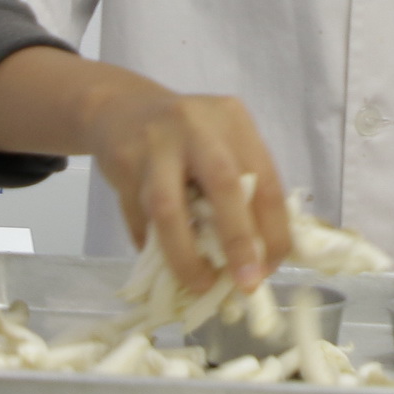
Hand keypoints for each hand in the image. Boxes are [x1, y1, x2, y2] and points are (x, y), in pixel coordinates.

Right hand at [82, 77, 295, 294]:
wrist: (120, 109)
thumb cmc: (184, 138)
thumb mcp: (220, 143)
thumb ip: (242, 187)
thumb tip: (258, 257)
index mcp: (233, 120)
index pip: (267, 181)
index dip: (273, 232)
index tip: (268, 270)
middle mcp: (197, 125)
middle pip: (225, 186)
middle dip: (239, 241)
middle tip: (245, 284)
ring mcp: (155, 143)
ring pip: (169, 208)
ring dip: (186, 255)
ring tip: (199, 284)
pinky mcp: (122, 163)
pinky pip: (138, 217)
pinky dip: (153, 245)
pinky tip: (161, 259)